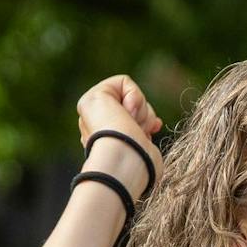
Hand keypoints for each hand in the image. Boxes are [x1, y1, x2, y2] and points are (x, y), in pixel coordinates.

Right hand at [76, 75, 163, 197]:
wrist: (124, 161)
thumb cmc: (138, 163)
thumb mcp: (146, 147)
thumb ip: (145, 132)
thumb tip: (155, 123)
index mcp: (107, 141)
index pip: (132, 119)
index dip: (146, 120)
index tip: (155, 128)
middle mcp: (96, 127)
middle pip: (133, 106)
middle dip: (144, 116)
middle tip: (141, 131)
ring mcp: (92, 113)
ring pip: (131, 96)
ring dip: (141, 111)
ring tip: (133, 126)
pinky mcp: (92, 98)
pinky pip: (124, 82)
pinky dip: (134, 97)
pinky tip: (127, 114)